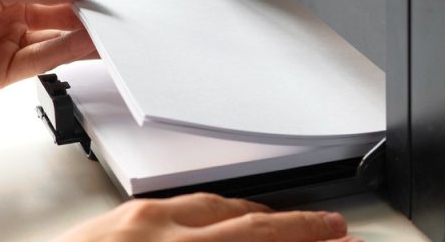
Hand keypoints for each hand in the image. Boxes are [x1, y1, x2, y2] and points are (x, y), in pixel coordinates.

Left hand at [0, 0, 106, 95]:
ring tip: (110, 32)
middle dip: (84, 15)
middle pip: (54, 16)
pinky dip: (65, 54)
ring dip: (81, 37)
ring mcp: (0, 44)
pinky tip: (86, 44)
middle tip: (115, 14)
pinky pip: (40, 63)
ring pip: (52, 41)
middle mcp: (1, 14)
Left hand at [57, 193, 356, 241]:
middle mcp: (160, 238)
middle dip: (297, 228)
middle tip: (330, 232)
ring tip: (283, 227)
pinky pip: (179, 206)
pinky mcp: (114, 219)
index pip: (263, 240)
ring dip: (256, 218)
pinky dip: (212, 214)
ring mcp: (136, 225)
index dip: (308, 239)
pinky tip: (220, 223)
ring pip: (216, 209)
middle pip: (250, 224)